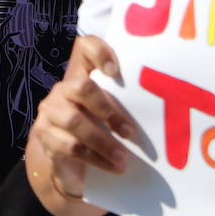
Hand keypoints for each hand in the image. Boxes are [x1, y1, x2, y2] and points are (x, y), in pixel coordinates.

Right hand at [30, 35, 136, 197]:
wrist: (67, 160)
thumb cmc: (98, 129)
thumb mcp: (113, 111)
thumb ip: (128, 99)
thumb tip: (169, 100)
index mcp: (81, 76)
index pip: (85, 48)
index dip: (100, 52)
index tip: (116, 72)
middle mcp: (62, 90)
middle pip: (81, 87)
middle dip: (108, 109)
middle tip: (130, 132)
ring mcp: (49, 113)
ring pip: (75, 122)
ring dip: (104, 142)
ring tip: (124, 158)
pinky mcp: (45, 137)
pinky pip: (71, 147)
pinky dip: (96, 159)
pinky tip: (113, 167)